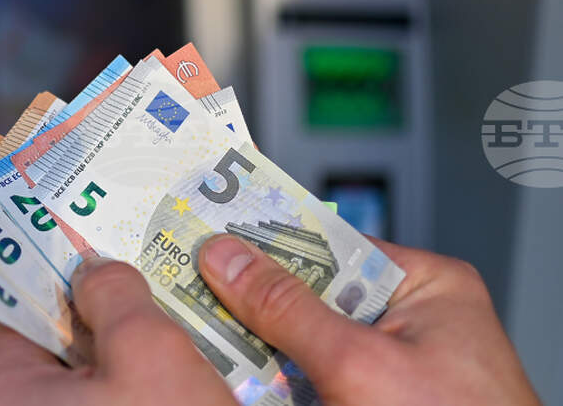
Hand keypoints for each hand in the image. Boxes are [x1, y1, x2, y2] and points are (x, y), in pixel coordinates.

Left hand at [0, 257, 236, 405]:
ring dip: (126, 357)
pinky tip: (173, 382)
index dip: (70, 271)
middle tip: (152, 287)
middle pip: (58, 343)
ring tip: (173, 330)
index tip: (102, 245)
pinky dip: (133, 393)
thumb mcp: (150, 356)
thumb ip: (118, 295)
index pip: (26, 305)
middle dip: (107, 317)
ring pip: (86, 381)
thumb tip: (99, 267)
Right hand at [198, 234, 540, 404]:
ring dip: (262, 342)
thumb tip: (226, 258)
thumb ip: (287, 309)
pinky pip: (314, 378)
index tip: (212, 232)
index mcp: (427, 286)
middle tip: (193, 284)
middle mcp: (410, 320)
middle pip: (314, 292)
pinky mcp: (375, 402)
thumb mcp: (358, 363)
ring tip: (205, 326)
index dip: (270, 238)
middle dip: (258, 297)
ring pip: (308, 340)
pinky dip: (280, 378)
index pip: (332, 243)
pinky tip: (240, 373)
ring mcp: (393, 367)